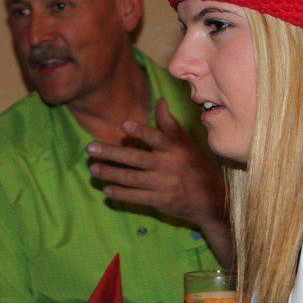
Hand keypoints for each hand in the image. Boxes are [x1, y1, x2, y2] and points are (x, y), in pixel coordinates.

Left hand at [88, 99, 223, 227]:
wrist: (211, 200)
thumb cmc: (196, 166)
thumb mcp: (187, 143)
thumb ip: (170, 124)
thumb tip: (160, 101)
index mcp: (175, 149)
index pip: (156, 138)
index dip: (141, 131)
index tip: (124, 124)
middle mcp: (169, 165)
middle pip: (136, 158)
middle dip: (111, 153)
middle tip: (90, 148)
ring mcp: (164, 185)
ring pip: (132, 178)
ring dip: (110, 173)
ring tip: (93, 168)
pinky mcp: (160, 201)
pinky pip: (136, 197)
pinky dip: (121, 194)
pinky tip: (107, 189)